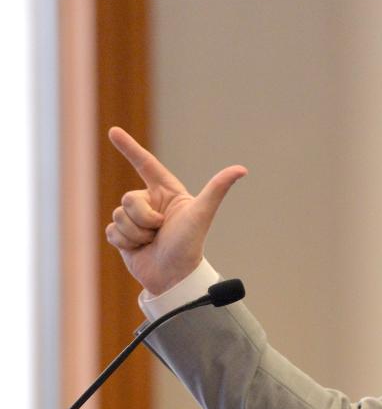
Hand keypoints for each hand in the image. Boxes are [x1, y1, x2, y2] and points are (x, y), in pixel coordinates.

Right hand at [104, 127, 246, 295]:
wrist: (175, 277)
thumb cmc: (190, 245)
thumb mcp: (201, 214)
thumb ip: (217, 189)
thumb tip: (242, 169)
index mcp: (168, 193)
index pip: (146, 164)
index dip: (129, 148)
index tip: (113, 131)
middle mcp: (151, 204)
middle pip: (129, 198)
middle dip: (143, 218)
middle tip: (160, 230)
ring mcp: (136, 220)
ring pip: (118, 215)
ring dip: (135, 232)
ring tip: (152, 242)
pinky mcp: (124, 236)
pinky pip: (111, 231)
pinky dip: (125, 242)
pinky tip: (140, 249)